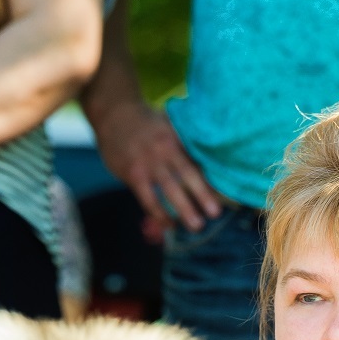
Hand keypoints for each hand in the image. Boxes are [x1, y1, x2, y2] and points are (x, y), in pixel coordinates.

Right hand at [93, 100, 221, 229]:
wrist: (114, 114)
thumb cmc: (147, 124)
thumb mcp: (167, 124)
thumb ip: (184, 142)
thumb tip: (208, 162)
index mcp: (175, 137)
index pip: (196, 160)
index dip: (210, 178)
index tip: (225, 194)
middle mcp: (163, 150)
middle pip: (186, 174)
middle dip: (202, 195)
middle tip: (215, 213)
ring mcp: (147, 163)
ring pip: (168, 190)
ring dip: (183, 209)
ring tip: (197, 226)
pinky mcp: (133, 175)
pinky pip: (148, 200)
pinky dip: (159, 214)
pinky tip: (170, 224)